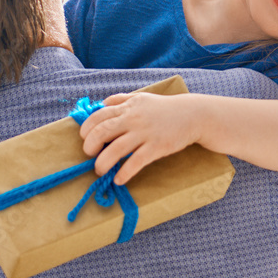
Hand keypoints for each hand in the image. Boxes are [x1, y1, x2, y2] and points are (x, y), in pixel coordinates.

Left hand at [79, 92, 201, 184]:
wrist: (192, 114)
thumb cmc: (164, 108)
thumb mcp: (141, 98)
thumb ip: (121, 100)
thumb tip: (101, 104)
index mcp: (128, 106)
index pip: (98, 116)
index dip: (86, 129)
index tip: (85, 138)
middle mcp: (133, 118)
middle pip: (102, 132)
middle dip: (90, 146)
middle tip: (90, 154)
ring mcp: (145, 133)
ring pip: (115, 149)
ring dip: (103, 163)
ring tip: (100, 170)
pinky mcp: (156, 147)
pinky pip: (135, 162)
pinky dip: (124, 173)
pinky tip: (118, 179)